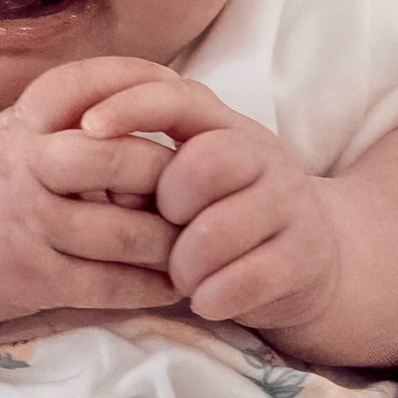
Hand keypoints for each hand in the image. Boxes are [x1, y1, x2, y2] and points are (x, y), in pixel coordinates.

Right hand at [0, 55, 180, 336]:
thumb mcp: (2, 132)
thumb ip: (59, 117)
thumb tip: (139, 103)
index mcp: (21, 128)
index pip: (90, 93)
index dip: (143, 99)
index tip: (184, 113)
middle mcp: (26, 170)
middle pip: (119, 162)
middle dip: (171, 179)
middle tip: (209, 190)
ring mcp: (29, 227)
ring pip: (124, 233)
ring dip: (172, 242)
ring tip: (203, 244)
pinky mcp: (32, 280)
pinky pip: (108, 285)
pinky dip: (149, 288)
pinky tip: (174, 286)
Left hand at [72, 74, 341, 343]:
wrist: (310, 262)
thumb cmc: (223, 218)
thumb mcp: (183, 185)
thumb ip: (139, 174)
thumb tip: (96, 182)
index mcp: (224, 127)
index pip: (178, 97)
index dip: (131, 107)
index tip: (88, 128)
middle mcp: (263, 155)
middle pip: (205, 162)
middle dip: (169, 205)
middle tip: (160, 236)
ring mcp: (291, 204)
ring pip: (221, 229)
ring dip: (186, 263)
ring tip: (181, 277)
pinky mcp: (305, 256)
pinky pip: (250, 277)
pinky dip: (215, 295)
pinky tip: (206, 300)